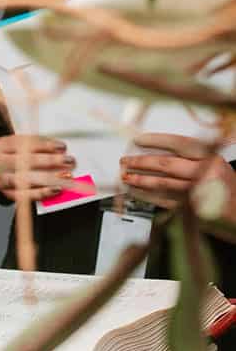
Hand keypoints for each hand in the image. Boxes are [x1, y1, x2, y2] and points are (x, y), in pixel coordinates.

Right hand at [0, 135, 74, 199]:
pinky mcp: (7, 193)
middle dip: (49, 161)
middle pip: (23, 161)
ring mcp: (1, 179)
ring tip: (65, 176)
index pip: (22, 143)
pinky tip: (55, 190)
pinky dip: (42, 193)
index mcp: (0, 146)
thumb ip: (38, 144)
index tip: (61, 147)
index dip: (44, 145)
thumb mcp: (21, 143)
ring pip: (24, 180)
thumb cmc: (15, 153)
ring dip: (48, 178)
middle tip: (67, 161)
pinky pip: (25, 195)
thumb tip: (60, 149)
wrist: (1, 166)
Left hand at [121, 133, 235, 210]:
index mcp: (212, 158)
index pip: (180, 143)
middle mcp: (206, 174)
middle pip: (167, 164)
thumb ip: (192, 158)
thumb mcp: (216, 165)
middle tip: (125, 160)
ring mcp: (200, 193)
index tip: (138, 140)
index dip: (156, 140)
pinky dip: (148, 196)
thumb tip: (156, 151)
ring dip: (141, 180)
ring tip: (126, 176)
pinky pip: (165, 201)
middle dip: (141, 162)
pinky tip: (136, 192)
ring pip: (163, 184)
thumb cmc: (226, 186)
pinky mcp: (194, 210)